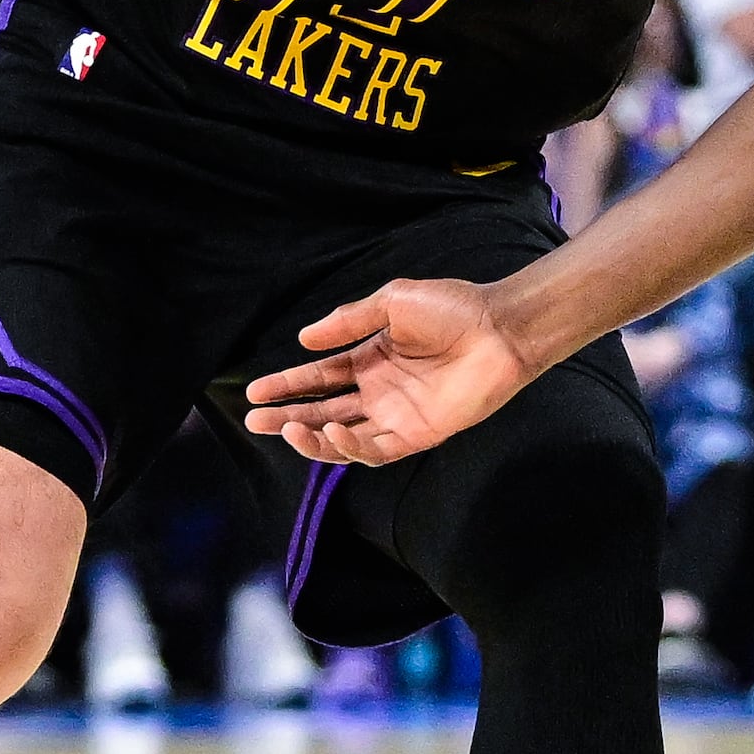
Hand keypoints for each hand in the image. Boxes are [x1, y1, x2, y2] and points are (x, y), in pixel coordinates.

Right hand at [242, 278, 530, 465]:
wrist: (499, 328)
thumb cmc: (452, 308)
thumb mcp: (392, 302)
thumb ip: (348, 320)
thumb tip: (304, 340)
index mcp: (370, 360)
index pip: (319, 378)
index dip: (287, 385)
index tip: (254, 390)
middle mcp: (378, 392)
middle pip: (323, 412)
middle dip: (287, 417)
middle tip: (255, 419)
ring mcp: (397, 416)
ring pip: (343, 438)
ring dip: (313, 438)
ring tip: (287, 429)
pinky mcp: (418, 435)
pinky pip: (376, 450)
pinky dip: (351, 447)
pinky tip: (333, 433)